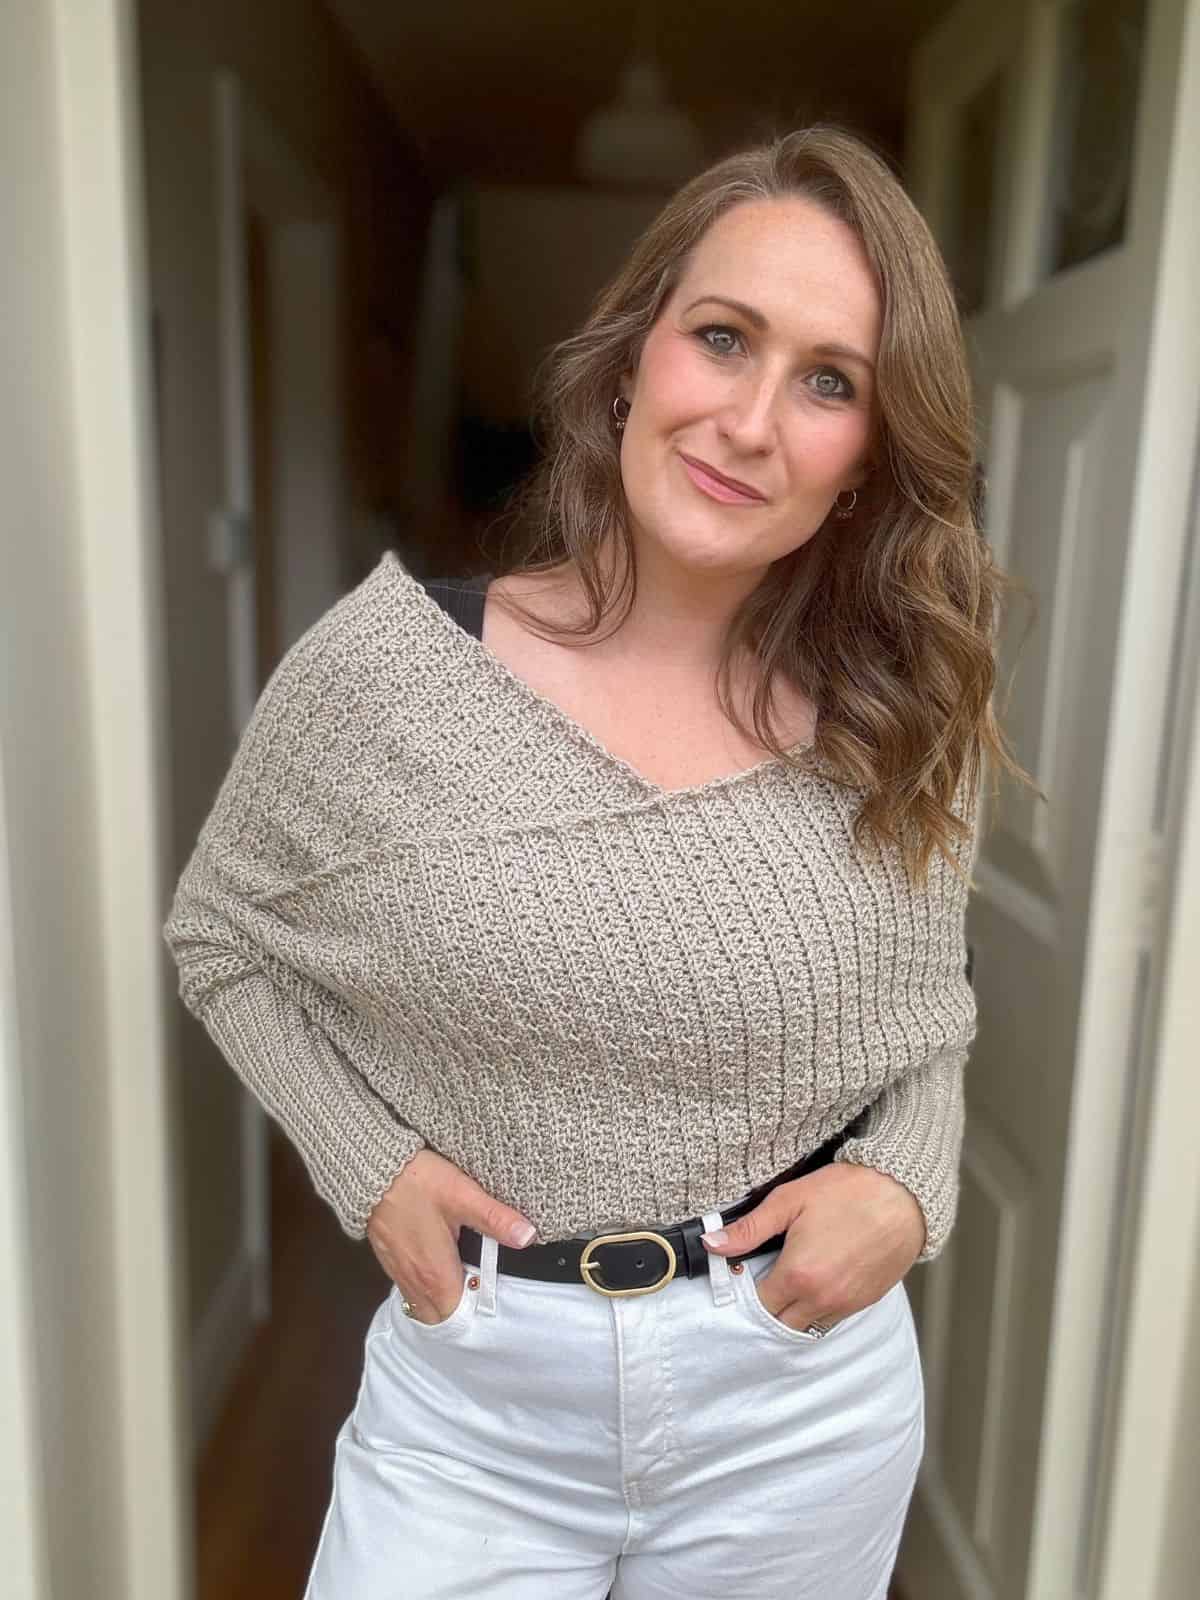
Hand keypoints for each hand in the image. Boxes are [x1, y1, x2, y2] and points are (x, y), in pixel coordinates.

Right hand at [366, 1150, 536, 1325]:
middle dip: (462, 1313)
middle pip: (441, 1318)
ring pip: (424, 1307)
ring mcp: (399, 1273)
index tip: (496, 1300)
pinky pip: (412, 1291)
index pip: (458, 1319)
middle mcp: (415, 1282)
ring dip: (445, 1302)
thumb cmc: (416, 1183)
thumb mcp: (461, 1195)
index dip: (478, 1315)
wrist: (371, 1169)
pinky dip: (429, 1290)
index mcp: (435, 1275)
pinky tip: (445, 1267)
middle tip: (485, 1290)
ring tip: (469, 1280)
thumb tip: (528, 1236)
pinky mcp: (390, 1261)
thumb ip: (495, 1218)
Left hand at [700, 1163, 925, 1332]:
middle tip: (764, 1280)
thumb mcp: (790, 1200)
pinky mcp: (865, 1303)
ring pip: (807, 1326)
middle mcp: (821, 1299)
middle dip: (768, 1308)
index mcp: (798, 1275)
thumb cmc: (847, 1192)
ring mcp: (846, 1305)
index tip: (745, 1274)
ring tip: (788, 1282)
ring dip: (793, 1312)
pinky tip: (815, 1284)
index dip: (746, 1293)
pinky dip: (817, 1310)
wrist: (904, 1195)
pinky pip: (832, 1320)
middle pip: (781, 1324)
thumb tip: (712, 1244)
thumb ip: (749, 1228)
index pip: (758, 1306)